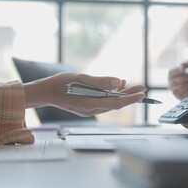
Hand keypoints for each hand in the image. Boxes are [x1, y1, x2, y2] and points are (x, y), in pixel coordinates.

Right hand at [23, 73, 145, 115]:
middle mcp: (91, 110)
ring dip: (121, 95)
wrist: (45, 92)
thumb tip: (119, 82)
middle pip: (115, 104)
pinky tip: (116, 87)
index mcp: (90, 104)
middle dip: (129, 96)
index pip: (115, 103)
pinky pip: (103, 102)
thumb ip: (100, 81)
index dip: (130, 98)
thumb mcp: (80, 78)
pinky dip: (111, 95)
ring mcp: (89, 110)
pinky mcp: (86, 107)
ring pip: (109, 103)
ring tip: (133, 86)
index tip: (141, 93)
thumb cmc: (60, 84)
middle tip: (143, 88)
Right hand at [168, 62, 187, 99]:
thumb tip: (182, 65)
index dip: (178, 71)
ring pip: (179, 88)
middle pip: (175, 81)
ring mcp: (174, 91)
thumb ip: (186, 64)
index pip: (171, 73)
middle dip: (186, 78)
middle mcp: (171, 83)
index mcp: (172, 75)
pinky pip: (184, 94)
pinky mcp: (179, 97)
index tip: (185, 69)